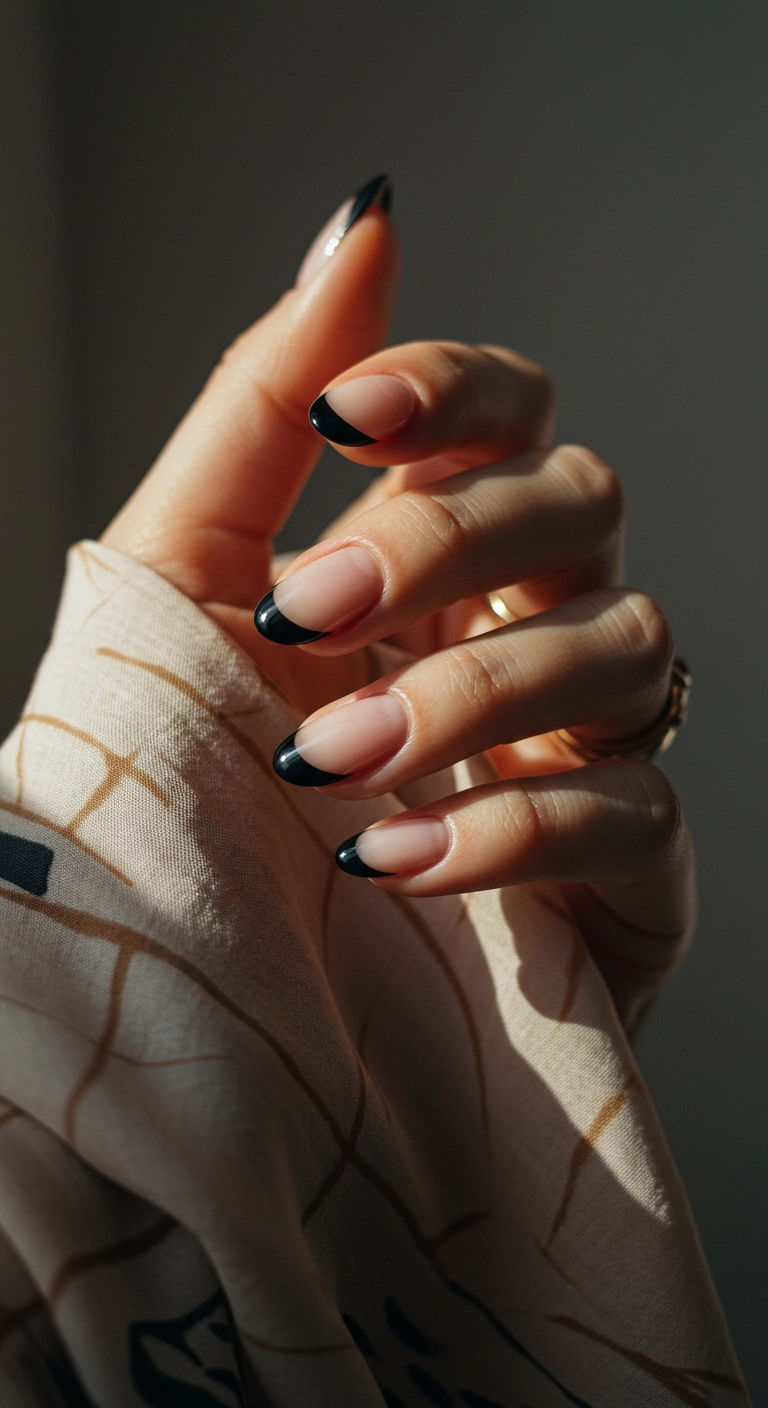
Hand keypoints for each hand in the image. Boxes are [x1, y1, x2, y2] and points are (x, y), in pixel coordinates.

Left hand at [103, 179, 693, 1030]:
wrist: (192, 982)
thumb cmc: (188, 768)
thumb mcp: (185, 575)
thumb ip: (266, 404)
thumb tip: (362, 221)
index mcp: (432, 546)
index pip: (510, 412)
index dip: (452, 391)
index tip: (345, 415)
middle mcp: (525, 621)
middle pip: (583, 504)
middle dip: (452, 544)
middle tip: (309, 610)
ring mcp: (588, 741)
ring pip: (625, 646)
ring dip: (475, 694)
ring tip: (335, 763)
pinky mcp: (624, 869)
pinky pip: (632, 810)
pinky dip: (518, 823)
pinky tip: (399, 857)